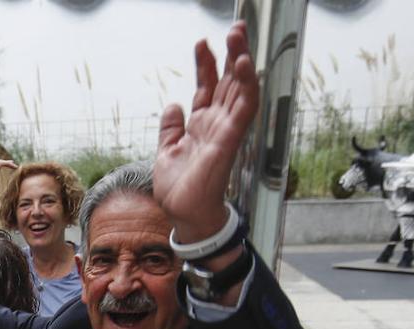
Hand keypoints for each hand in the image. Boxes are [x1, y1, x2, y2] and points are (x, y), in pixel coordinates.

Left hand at [155, 21, 258, 241]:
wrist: (183, 215)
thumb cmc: (179, 189)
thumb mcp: (166, 151)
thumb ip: (170, 128)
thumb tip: (173, 105)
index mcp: (201, 125)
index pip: (207, 87)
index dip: (206, 64)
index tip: (202, 42)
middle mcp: (216, 124)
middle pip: (228, 82)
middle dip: (231, 54)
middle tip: (235, 27)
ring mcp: (224, 131)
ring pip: (239, 89)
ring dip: (241, 62)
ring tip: (239, 37)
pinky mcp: (228, 141)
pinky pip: (242, 109)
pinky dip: (246, 87)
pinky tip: (245, 66)